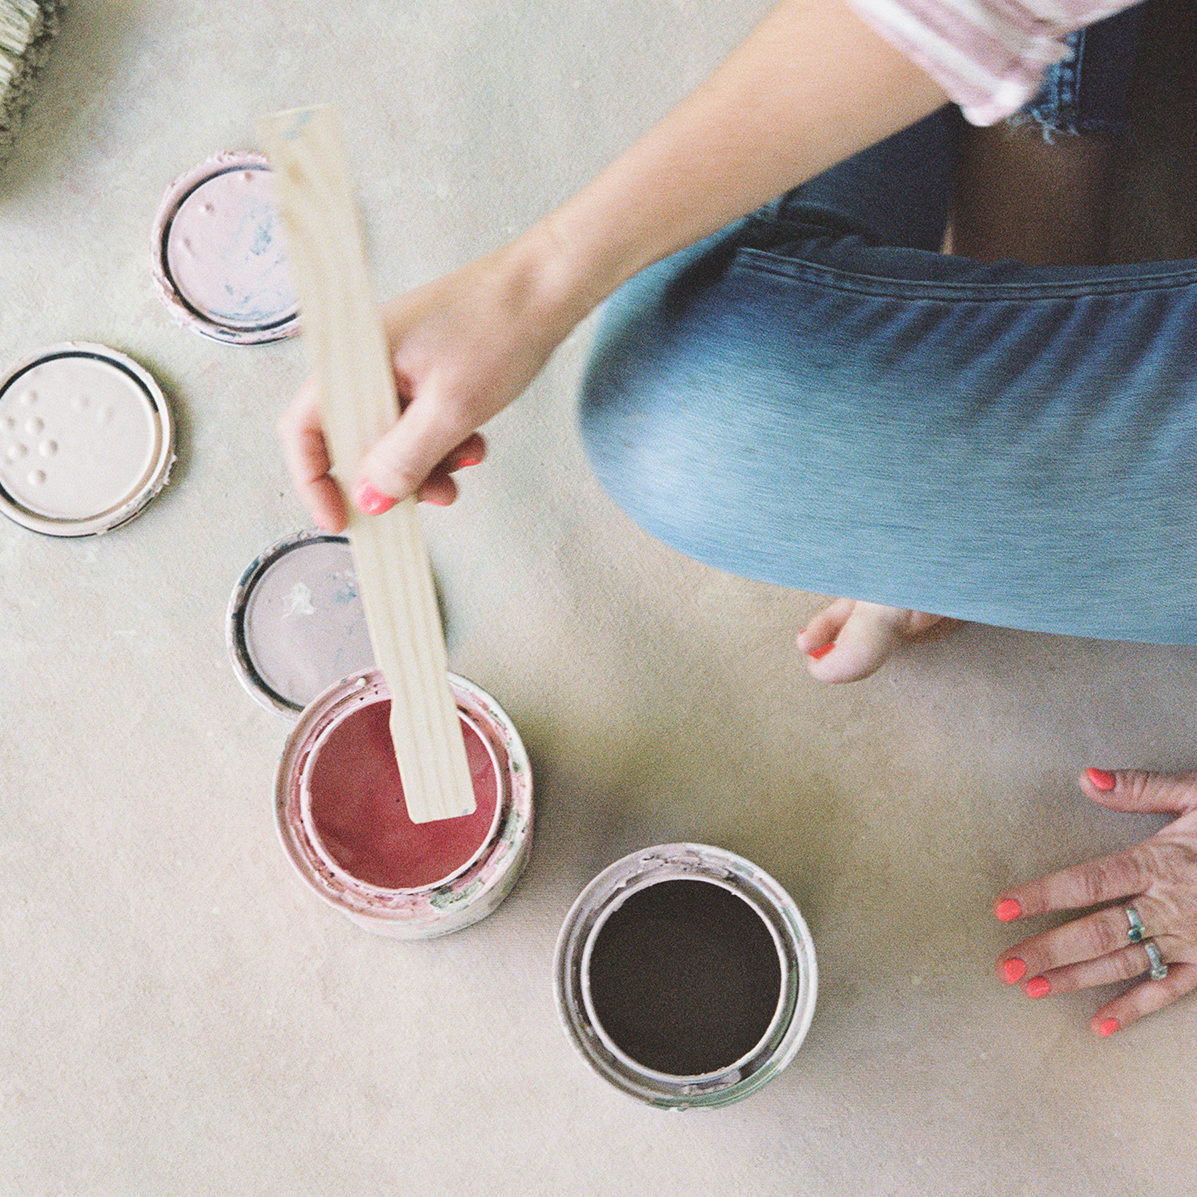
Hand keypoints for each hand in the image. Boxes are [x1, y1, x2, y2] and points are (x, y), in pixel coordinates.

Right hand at [278, 230, 581, 530]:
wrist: (546, 287)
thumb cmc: (498, 330)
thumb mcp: (450, 410)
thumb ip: (404, 460)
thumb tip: (370, 499)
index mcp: (351, 359)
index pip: (303, 430)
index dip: (315, 482)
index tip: (342, 521)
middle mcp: (362, 359)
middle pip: (350, 439)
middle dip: (390, 476)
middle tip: (432, 495)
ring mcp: (392, 362)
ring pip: (389, 434)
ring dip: (424, 462)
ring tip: (465, 463)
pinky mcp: (421, 366)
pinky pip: (416, 417)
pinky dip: (441, 439)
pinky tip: (473, 442)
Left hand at [993, 768, 1196, 1035]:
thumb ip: (1142, 788)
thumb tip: (1087, 778)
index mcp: (1162, 861)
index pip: (1090, 882)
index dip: (1044, 894)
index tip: (1002, 907)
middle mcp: (1173, 905)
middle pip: (1100, 932)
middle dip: (1049, 951)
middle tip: (1004, 967)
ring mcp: (1193, 939)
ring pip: (1127, 964)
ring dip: (1078, 979)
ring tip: (1031, 989)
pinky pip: (1172, 991)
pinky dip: (1136, 1009)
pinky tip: (1100, 1025)